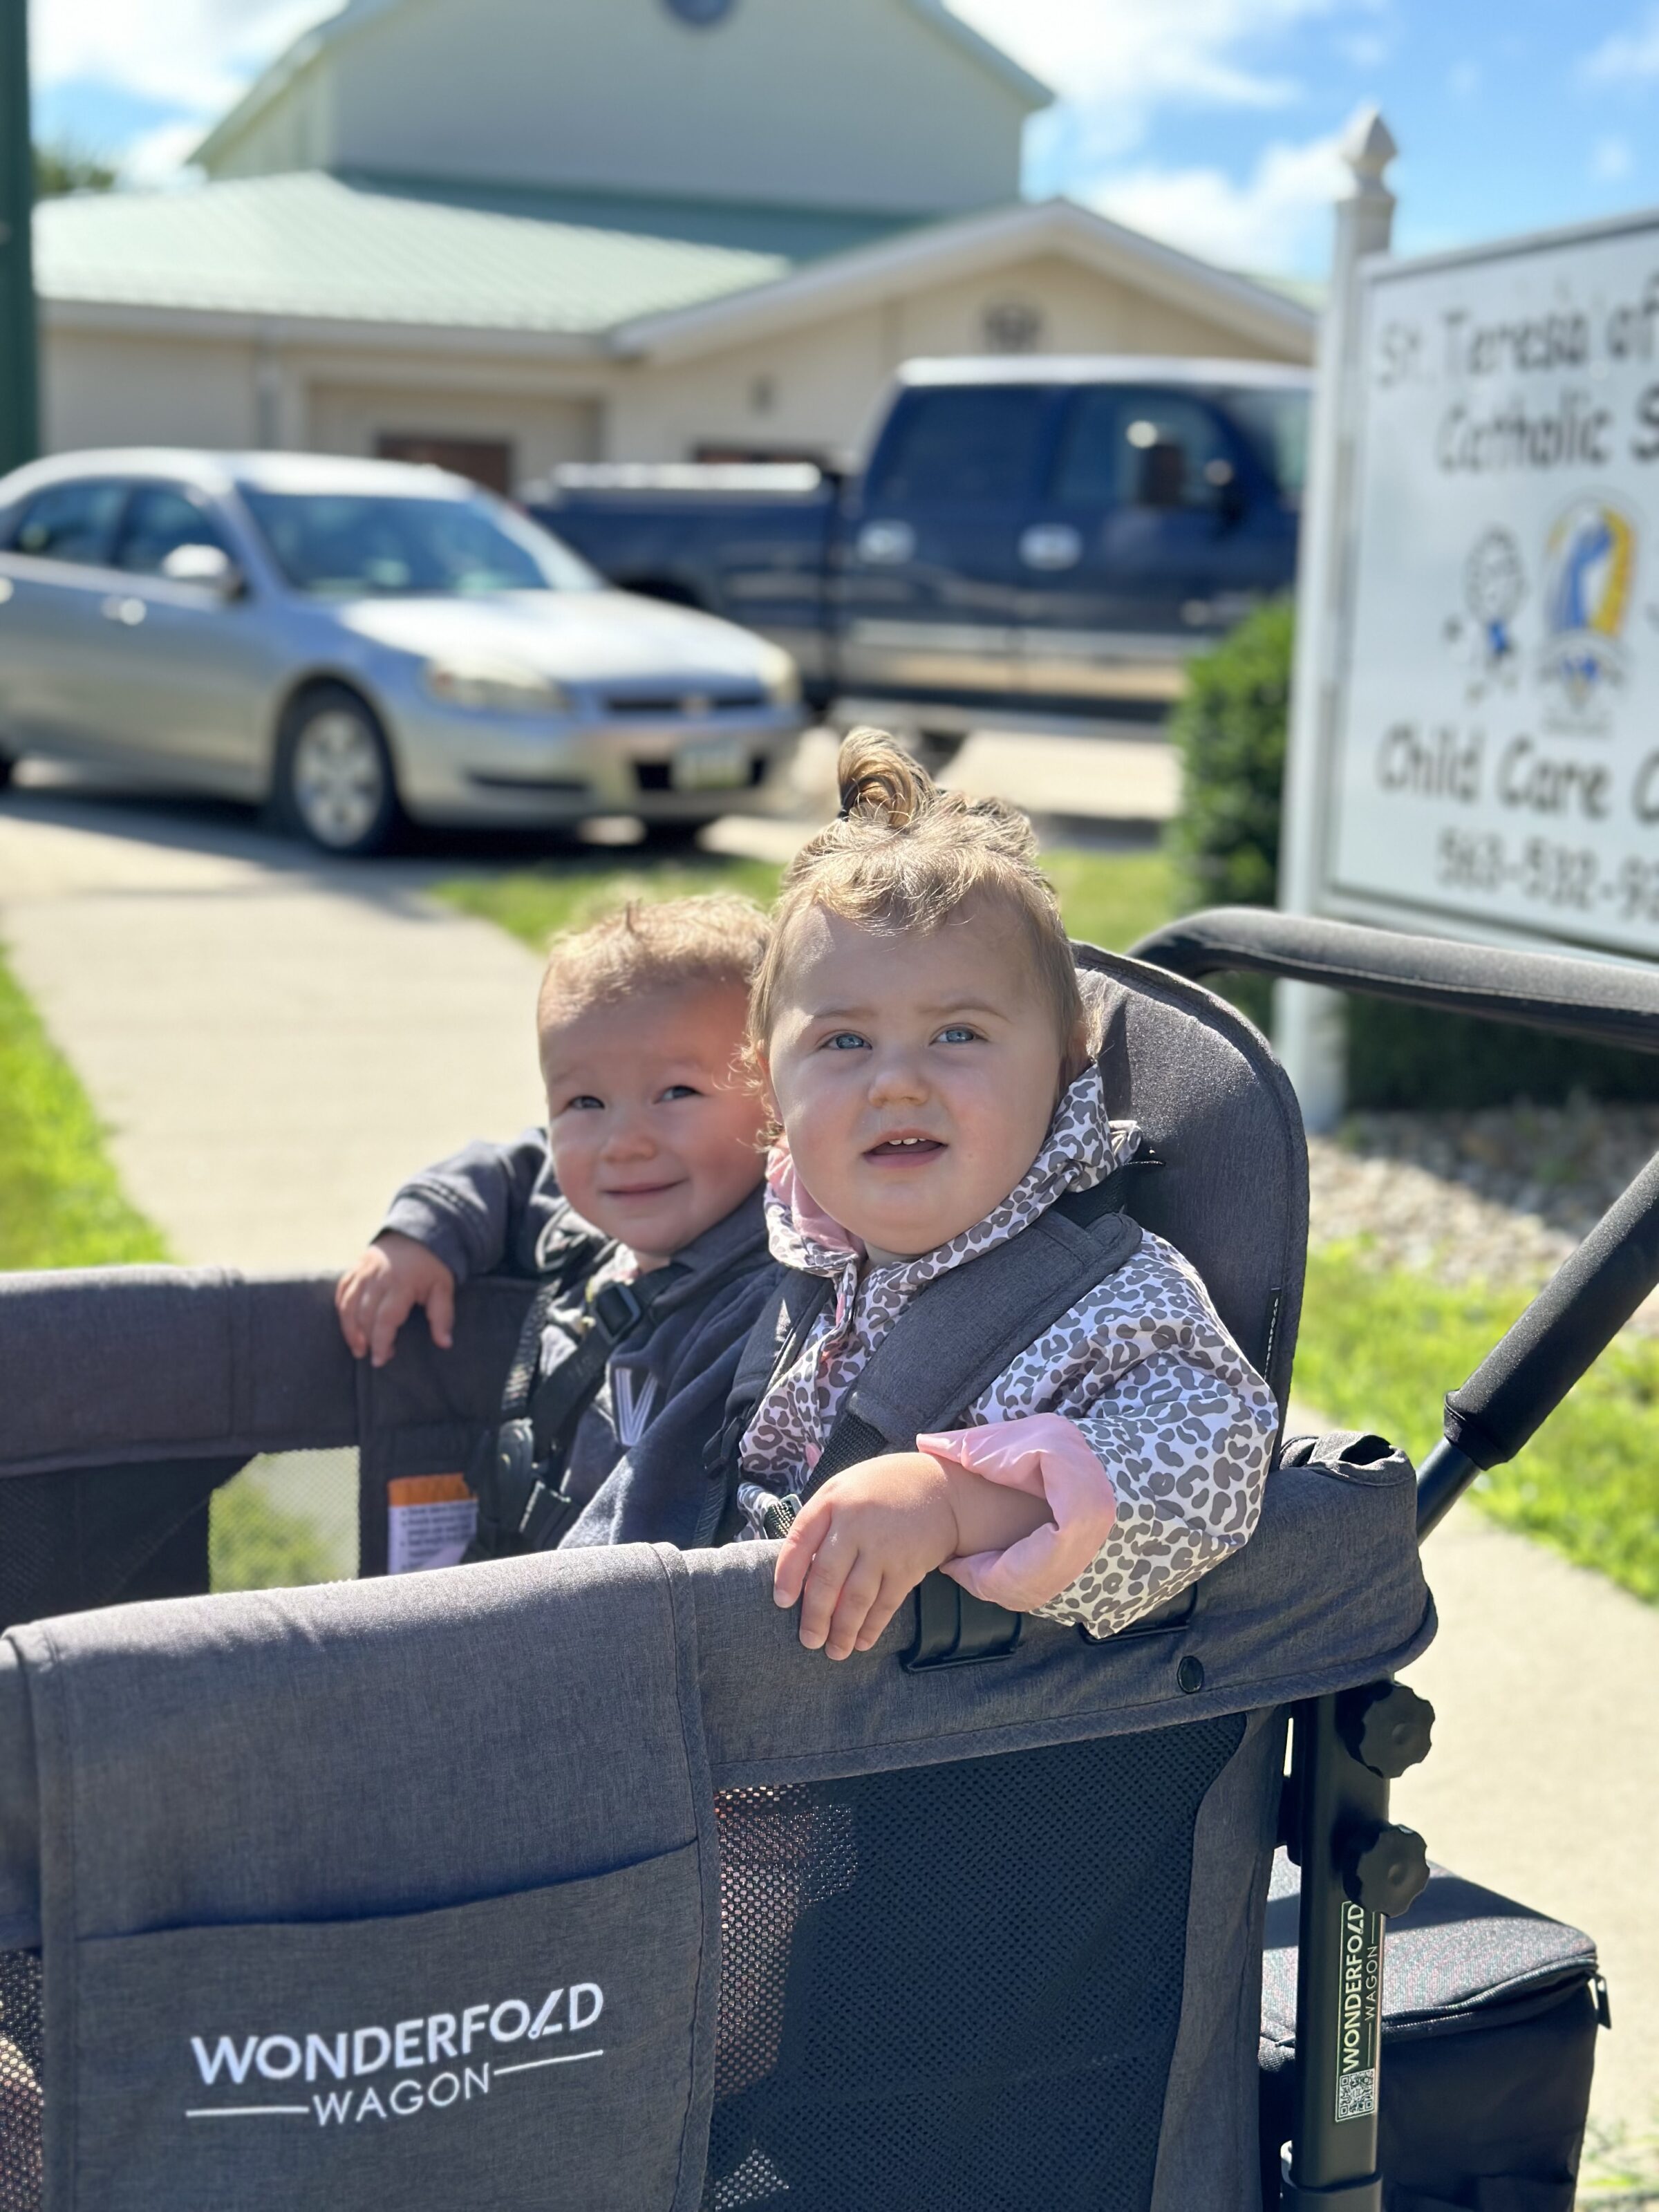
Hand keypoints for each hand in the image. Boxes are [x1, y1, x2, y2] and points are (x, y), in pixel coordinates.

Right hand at [335, 1234, 455, 1366]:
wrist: (416, 1233)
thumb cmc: (431, 1266)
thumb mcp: (443, 1288)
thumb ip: (442, 1316)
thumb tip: (445, 1343)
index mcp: (402, 1283)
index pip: (386, 1319)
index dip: (381, 1342)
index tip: (381, 1360)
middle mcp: (378, 1277)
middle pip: (364, 1315)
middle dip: (366, 1340)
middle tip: (373, 1358)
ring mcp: (363, 1271)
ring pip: (348, 1305)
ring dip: (350, 1330)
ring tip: (357, 1349)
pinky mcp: (355, 1268)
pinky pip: (342, 1291)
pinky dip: (341, 1310)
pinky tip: (348, 1326)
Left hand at [772, 1453, 959, 1660]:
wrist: (941, 1487)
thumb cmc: (882, 1490)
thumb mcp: (843, 1488)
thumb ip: (821, 1522)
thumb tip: (801, 1570)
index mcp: (832, 1502)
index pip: (799, 1542)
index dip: (788, 1576)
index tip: (782, 1602)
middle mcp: (855, 1525)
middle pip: (826, 1578)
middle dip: (815, 1616)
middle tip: (809, 1640)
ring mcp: (883, 1548)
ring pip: (855, 1598)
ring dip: (843, 1630)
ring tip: (835, 1651)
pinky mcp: (908, 1567)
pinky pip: (885, 1604)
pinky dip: (872, 1627)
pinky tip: (862, 1642)